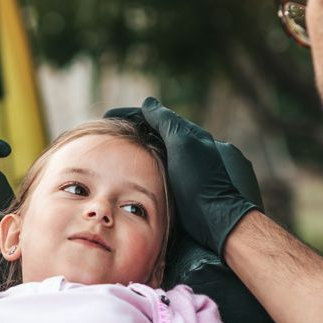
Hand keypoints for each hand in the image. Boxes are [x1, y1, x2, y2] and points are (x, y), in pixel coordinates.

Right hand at [105, 97, 256, 251]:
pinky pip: (159, 170)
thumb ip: (166, 121)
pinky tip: (132, 172)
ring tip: (116, 151)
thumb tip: (148, 102)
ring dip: (138, 149)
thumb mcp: (182, 144)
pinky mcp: (183, 187)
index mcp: (192, 135)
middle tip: (109, 133)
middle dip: (134, 130)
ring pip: (158, 152)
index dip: (131, 114)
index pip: (157, 116)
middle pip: (157, 133)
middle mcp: (191, 149)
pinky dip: (144, 166)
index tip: (107, 117)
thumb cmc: (198, 182)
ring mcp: (187, 169)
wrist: (215, 220)